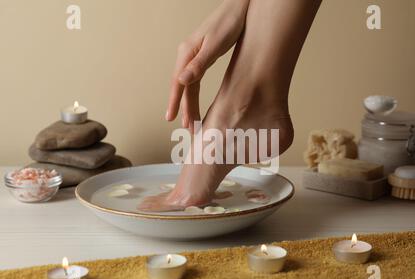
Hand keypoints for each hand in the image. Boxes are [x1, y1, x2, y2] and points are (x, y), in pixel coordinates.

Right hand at [166, 0, 249, 131]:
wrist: (240, 6)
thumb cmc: (230, 22)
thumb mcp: (216, 44)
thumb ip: (199, 64)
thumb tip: (181, 81)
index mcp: (187, 53)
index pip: (178, 83)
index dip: (175, 103)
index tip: (171, 119)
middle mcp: (187, 55)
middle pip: (182, 87)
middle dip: (184, 108)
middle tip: (188, 128)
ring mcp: (194, 56)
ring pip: (188, 85)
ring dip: (189, 104)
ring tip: (191, 122)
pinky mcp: (202, 57)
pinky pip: (194, 80)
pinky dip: (194, 94)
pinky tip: (195, 102)